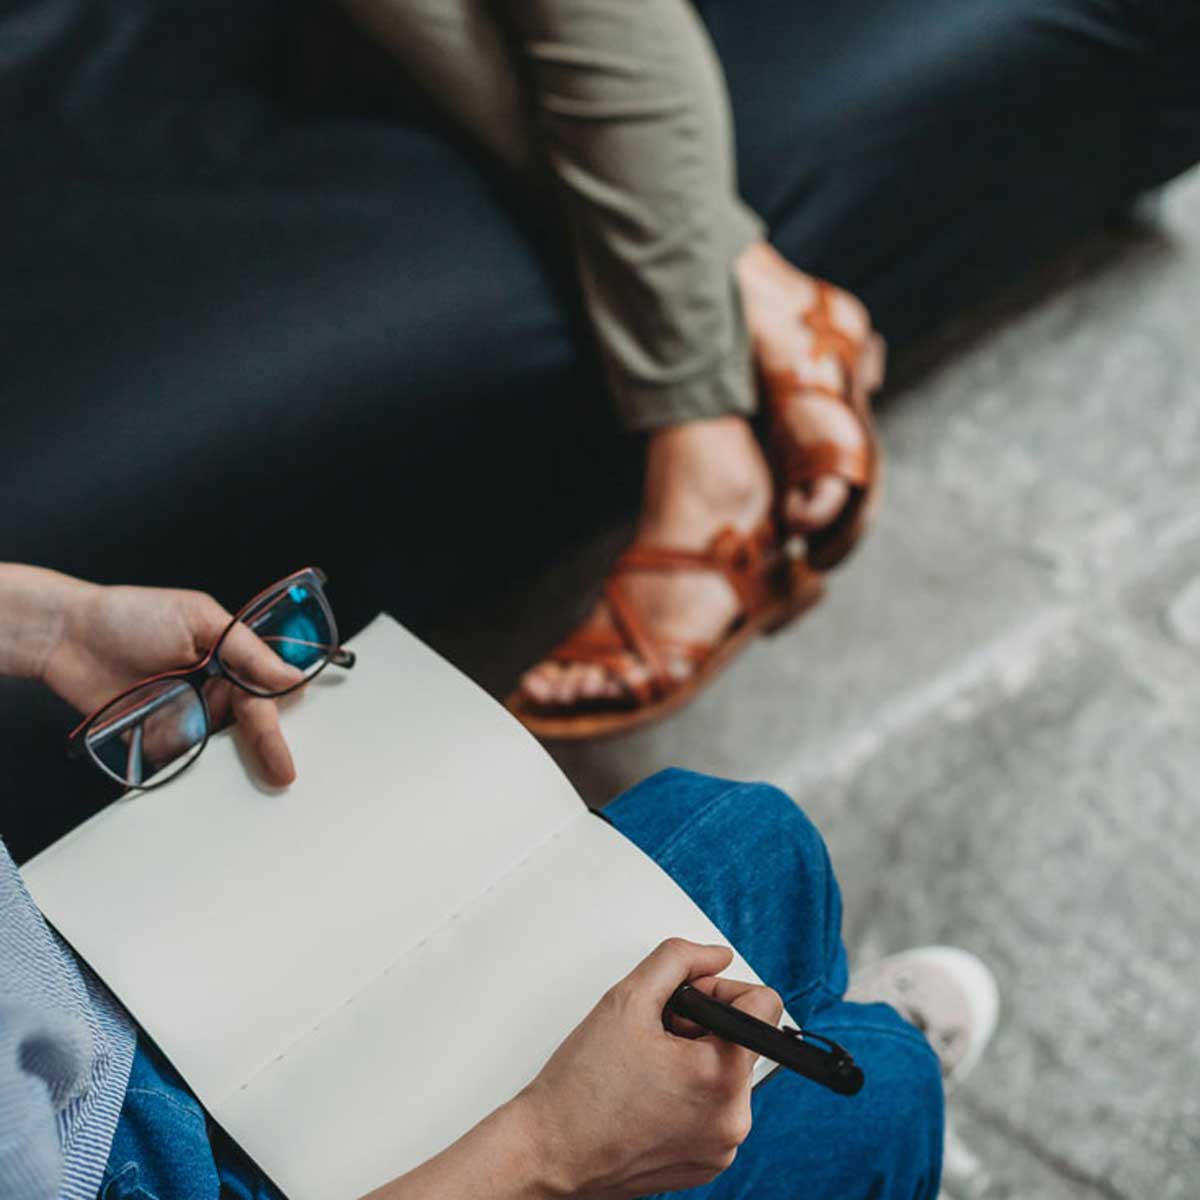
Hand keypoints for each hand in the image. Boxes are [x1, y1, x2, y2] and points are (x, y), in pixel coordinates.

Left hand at [41, 578, 304, 784]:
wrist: (64, 637)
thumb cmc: (129, 615)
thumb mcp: (199, 618)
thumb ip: (248, 651)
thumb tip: (292, 676)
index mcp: (230, 655)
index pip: (267, 686)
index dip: (283, 707)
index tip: (297, 729)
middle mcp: (213, 686)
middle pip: (250, 722)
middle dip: (266, 745)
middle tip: (281, 771)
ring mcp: (187, 713)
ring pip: (221, 744)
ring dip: (230, 757)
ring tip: (245, 770)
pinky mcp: (157, 737)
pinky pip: (184, 758)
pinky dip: (192, 767)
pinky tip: (202, 773)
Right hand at [516, 938, 782, 1197]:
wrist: (549, 1152)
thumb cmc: (581, 1089)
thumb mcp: (627, 998)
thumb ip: (678, 959)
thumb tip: (714, 955)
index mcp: (723, 1079)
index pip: (764, 1004)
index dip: (720, 989)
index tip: (687, 1000)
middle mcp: (734, 1121)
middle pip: (741, 1039)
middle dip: (700, 1026)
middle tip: (653, 1035)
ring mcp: (721, 1150)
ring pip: (725, 1074)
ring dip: (693, 1059)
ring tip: (646, 1066)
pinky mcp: (706, 1165)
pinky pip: (713, 1110)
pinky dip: (688, 1093)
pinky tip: (648, 1093)